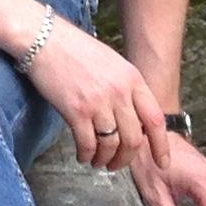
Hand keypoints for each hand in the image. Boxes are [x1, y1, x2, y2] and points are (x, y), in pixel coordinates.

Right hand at [22, 19, 164, 175]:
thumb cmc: (74, 50)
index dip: (161, 146)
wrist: (43, 39)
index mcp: (132, 79)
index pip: (155, 120)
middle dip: (126, 159)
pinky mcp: (76, 110)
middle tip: (117, 165)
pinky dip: (86, 155)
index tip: (162, 163)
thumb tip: (133, 119)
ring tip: (97, 162)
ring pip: (111, 145)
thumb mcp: (112, 63)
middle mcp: (119, 92)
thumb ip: (126, 89)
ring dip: (105, 160)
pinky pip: (88, 143)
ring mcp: (98, 102)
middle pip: (134, 139)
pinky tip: (83, 155)